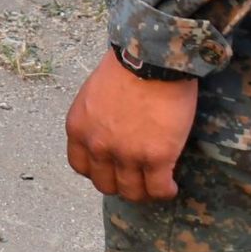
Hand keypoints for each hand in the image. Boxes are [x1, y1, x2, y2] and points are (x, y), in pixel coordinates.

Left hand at [65, 50, 200, 202]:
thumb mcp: (94, 94)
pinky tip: (172, 185)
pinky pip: (158, 189)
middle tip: (136, 178)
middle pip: (105, 184)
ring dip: (144, 191)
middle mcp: (98, 146)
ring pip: (132, 192)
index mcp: (79, 129)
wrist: (152, 59)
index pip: (80, 166)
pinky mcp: (156, 158)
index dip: (97, 171)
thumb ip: (95, 118)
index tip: (110, 168)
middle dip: (120, 184)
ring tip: (156, 184)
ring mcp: (126, 155)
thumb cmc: (126, 67)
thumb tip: (106, 128)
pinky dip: (165, 191)